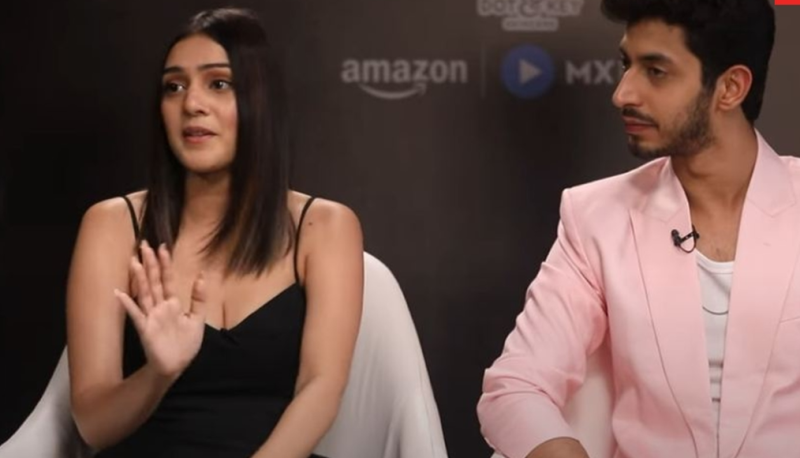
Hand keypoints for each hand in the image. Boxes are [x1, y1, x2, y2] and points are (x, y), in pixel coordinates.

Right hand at [114, 241, 207, 379]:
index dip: (165, 264)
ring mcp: (151, 317)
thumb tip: (202, 275)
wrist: (176, 366)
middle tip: (145, 245)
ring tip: (133, 261)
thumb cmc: (185, 344)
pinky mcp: (145, 329)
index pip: (167, 280)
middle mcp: (159, 307)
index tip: (163, 247)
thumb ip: (199, 298)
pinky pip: (136, 315)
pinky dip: (128, 304)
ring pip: (144, 293)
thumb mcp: (198, 318)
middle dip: (150, 264)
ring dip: (139, 278)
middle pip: (154, 282)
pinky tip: (119, 293)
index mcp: (172, 304)